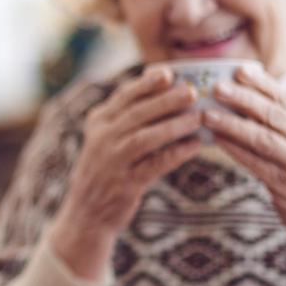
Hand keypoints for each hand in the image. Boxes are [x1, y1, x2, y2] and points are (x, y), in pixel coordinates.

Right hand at [50, 68, 201, 278]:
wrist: (87, 212)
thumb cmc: (106, 168)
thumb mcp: (105, 137)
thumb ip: (126, 115)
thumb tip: (164, 88)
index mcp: (98, 122)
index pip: (124, 96)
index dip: (147, 83)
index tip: (169, 72)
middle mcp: (102, 139)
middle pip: (137, 113)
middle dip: (166, 100)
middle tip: (192, 91)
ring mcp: (112, 162)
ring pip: (145, 138)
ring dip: (174, 126)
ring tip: (199, 118)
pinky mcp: (125, 184)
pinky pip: (155, 165)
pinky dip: (176, 154)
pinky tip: (195, 146)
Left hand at [205, 64, 285, 278]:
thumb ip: (284, 120)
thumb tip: (246, 94)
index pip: (285, 97)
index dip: (261, 83)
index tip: (238, 69)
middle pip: (272, 114)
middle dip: (242, 98)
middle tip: (217, 87)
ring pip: (262, 137)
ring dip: (232, 124)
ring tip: (208, 114)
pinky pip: (255, 163)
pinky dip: (234, 150)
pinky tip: (216, 140)